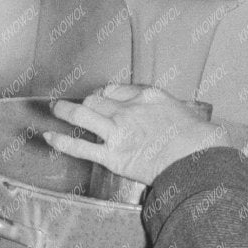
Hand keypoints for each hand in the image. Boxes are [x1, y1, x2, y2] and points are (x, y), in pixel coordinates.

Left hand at [43, 83, 233, 188]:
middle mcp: (127, 110)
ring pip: (82, 115)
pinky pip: (79, 147)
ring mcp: (117, 132)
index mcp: (146, 96)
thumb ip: (166, 108)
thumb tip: (166, 111)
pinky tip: (48, 136)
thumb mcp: (183, 110)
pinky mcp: (112, 156)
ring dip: (64, 111)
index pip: (116, 89)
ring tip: (54, 109)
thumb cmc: (198, 137)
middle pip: (96, 100)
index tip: (103, 99)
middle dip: (87, 103)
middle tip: (80, 107)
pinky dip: (60, 142)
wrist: (197, 158)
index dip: (107, 95)